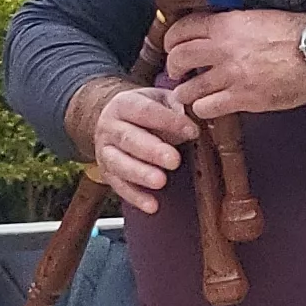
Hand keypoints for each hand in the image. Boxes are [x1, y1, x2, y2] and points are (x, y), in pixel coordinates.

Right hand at [88, 86, 200, 213]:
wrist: (118, 120)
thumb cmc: (147, 110)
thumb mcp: (162, 99)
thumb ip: (178, 107)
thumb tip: (200, 117)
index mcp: (124, 104)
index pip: (145, 111)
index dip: (168, 121)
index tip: (192, 131)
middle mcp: (110, 127)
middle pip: (129, 139)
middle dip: (152, 151)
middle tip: (173, 160)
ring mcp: (105, 151)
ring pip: (119, 163)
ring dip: (141, 174)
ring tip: (161, 181)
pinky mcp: (107, 172)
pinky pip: (119, 186)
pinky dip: (136, 197)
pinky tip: (152, 205)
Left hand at [162, 7, 305, 119]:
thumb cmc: (298, 33)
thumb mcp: (258, 18)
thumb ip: (232, 27)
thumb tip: (214, 36)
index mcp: (226, 25)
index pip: (182, 30)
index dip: (172, 40)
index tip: (173, 47)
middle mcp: (223, 49)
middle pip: (178, 58)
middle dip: (173, 67)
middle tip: (177, 72)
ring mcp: (231, 75)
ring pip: (187, 89)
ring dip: (185, 92)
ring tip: (191, 94)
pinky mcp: (243, 98)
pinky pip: (206, 108)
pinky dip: (203, 109)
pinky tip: (211, 106)